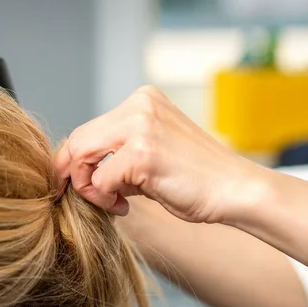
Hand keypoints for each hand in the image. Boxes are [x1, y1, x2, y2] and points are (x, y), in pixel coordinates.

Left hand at [54, 86, 266, 223]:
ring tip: (115, 202)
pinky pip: (99, 180)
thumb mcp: (153, 151)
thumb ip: (120, 152)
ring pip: (82, 156)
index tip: (71, 182)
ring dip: (90, 188)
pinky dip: (105, 199)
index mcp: (143, 100)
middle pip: (79, 139)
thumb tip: (81, 168)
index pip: (89, 128)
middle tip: (90, 198)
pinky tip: (126, 206)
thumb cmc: (197, 178)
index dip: (74, 159)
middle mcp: (139, 105)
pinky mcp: (141, 153)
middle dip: (73, 174)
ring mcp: (140, 126)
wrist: (235, 190)